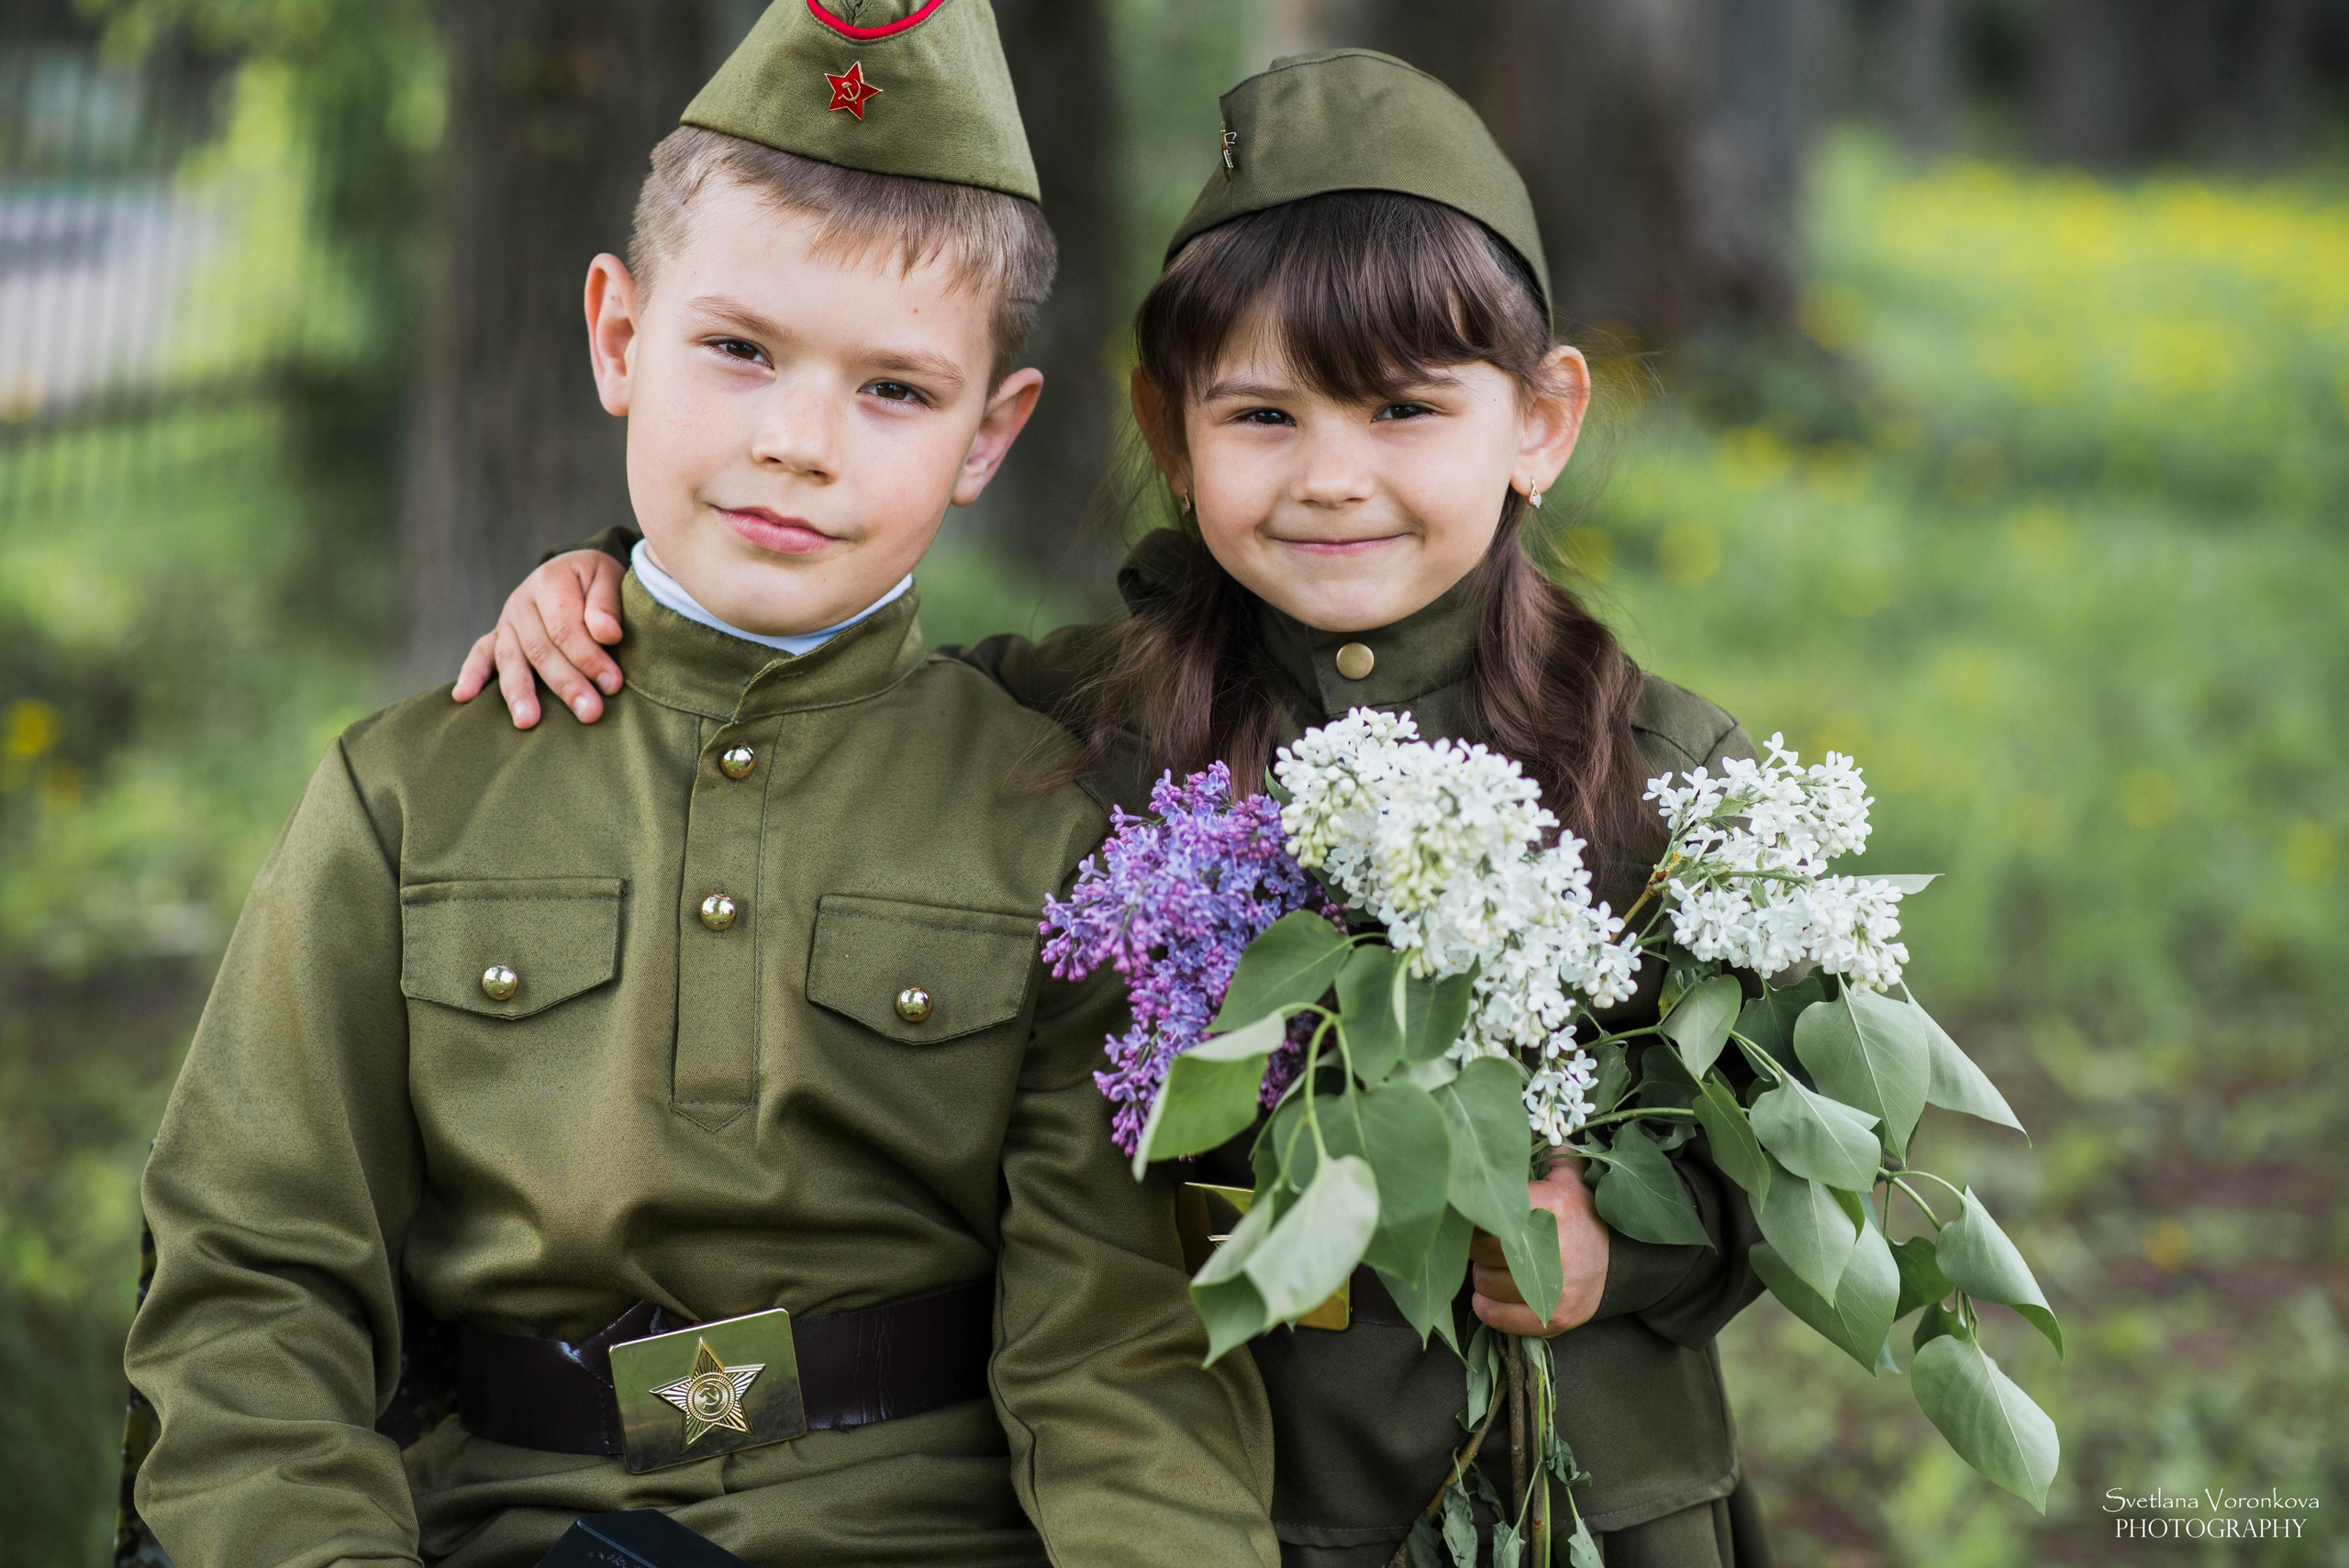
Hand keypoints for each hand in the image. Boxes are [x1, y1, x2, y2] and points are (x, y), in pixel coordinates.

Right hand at [451, 550, 626, 727]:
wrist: (573, 569)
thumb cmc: (596, 579)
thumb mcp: (609, 577)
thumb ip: (606, 604)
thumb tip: (607, 634)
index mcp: (548, 582)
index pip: (566, 627)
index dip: (589, 657)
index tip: (613, 684)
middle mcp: (521, 602)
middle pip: (541, 649)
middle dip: (567, 684)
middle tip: (589, 712)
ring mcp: (506, 621)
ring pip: (511, 659)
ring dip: (519, 692)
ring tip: (528, 722)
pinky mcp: (498, 636)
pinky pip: (480, 654)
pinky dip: (471, 675)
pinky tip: (462, 697)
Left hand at [1469, 1151, 1608, 1336]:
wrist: (1623, 1261)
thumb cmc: (1583, 1213)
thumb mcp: (1570, 1176)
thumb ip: (1543, 1148)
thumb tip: (1507, 1124)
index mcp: (1553, 1205)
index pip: (1490, 1209)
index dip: (1475, 1211)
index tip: (1473, 1210)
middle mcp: (1555, 1248)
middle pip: (1481, 1247)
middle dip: (1476, 1243)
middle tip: (1484, 1239)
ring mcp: (1556, 1288)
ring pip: (1483, 1282)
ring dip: (1480, 1274)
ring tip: (1494, 1264)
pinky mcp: (1556, 1318)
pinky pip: (1497, 1316)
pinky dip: (1486, 1306)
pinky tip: (1490, 1293)